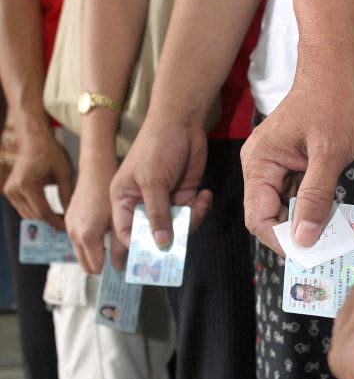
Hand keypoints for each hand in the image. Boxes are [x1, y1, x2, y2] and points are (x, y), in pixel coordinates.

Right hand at [4, 127, 72, 229]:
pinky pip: (24, 208)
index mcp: (26, 185)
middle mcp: (14, 189)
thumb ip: (66, 195)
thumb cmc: (50, 153)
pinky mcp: (10, 191)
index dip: (56, 222)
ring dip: (43, 218)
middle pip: (34, 215)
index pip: (43, 212)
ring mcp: (10, 191)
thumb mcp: (63, 173)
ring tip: (60, 219)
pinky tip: (50, 212)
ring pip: (28, 214)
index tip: (67, 228)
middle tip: (66, 225)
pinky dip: (36, 212)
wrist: (34, 140)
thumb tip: (71, 215)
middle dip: (50, 222)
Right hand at [65, 153, 117, 272]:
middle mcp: (73, 234)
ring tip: (113, 246)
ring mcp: (69, 227)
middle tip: (119, 259)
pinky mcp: (69, 220)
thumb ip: (118, 246)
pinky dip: (89, 242)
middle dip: (100, 264)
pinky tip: (104, 233)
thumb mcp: (117, 221)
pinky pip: (78, 240)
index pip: (95, 266)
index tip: (122, 267)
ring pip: (81, 252)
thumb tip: (120, 266)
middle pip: (85, 264)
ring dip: (95, 253)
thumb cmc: (108, 192)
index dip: (109, 269)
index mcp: (86, 236)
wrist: (95, 171)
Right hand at [110, 115, 211, 268]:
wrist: (182, 121)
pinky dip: (200, 208)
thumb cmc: (157, 146)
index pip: (126, 233)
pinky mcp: (183, 195)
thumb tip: (161, 244)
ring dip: (191, 222)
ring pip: (177, 227)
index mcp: (123, 200)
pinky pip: (192, 213)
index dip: (138, 247)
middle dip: (168, 240)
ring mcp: (164, 200)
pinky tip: (205, 194)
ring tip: (199, 204)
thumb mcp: (153, 181)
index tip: (155, 257)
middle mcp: (142, 203)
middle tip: (181, 249)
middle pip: (153, 234)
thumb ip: (158, 213)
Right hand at [241, 56, 353, 253]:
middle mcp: (260, 165)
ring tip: (332, 232)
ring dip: (306, 220)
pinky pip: (296, 193)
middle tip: (325, 248)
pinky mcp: (291, 161)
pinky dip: (312, 205)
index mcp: (259, 162)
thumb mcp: (329, 153)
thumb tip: (303, 239)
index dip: (280, 239)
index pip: (258, 217)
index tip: (309, 253)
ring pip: (284, 206)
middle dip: (294, 233)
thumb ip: (315, 198)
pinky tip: (331, 212)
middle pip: (268, 215)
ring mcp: (275, 163)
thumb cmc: (334, 99)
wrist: (339, 64)